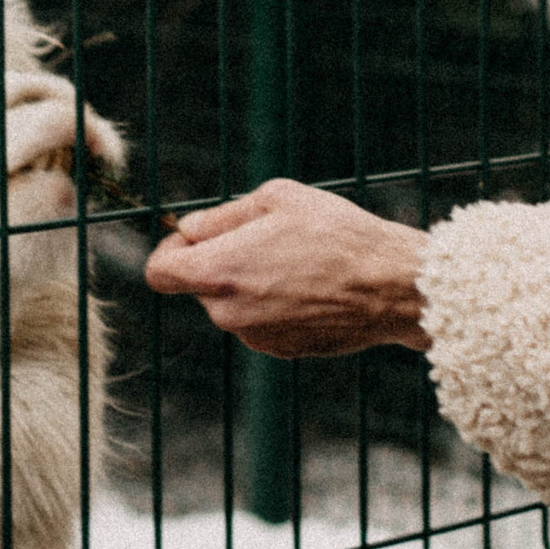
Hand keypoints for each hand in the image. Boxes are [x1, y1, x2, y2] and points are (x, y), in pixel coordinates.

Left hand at [144, 178, 430, 357]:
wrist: (390, 285)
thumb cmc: (337, 233)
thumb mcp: (278, 198)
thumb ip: (223, 215)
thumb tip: (190, 228)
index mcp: (218, 272)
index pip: (159, 272)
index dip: (170, 251)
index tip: (194, 238)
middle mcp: (227, 312)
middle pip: (199, 287)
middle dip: (220, 263)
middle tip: (265, 238)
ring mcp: (253, 336)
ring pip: (233, 304)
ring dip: (250, 283)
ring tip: (298, 260)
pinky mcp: (280, 350)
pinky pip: (261, 322)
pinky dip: (274, 304)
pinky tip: (312, 286)